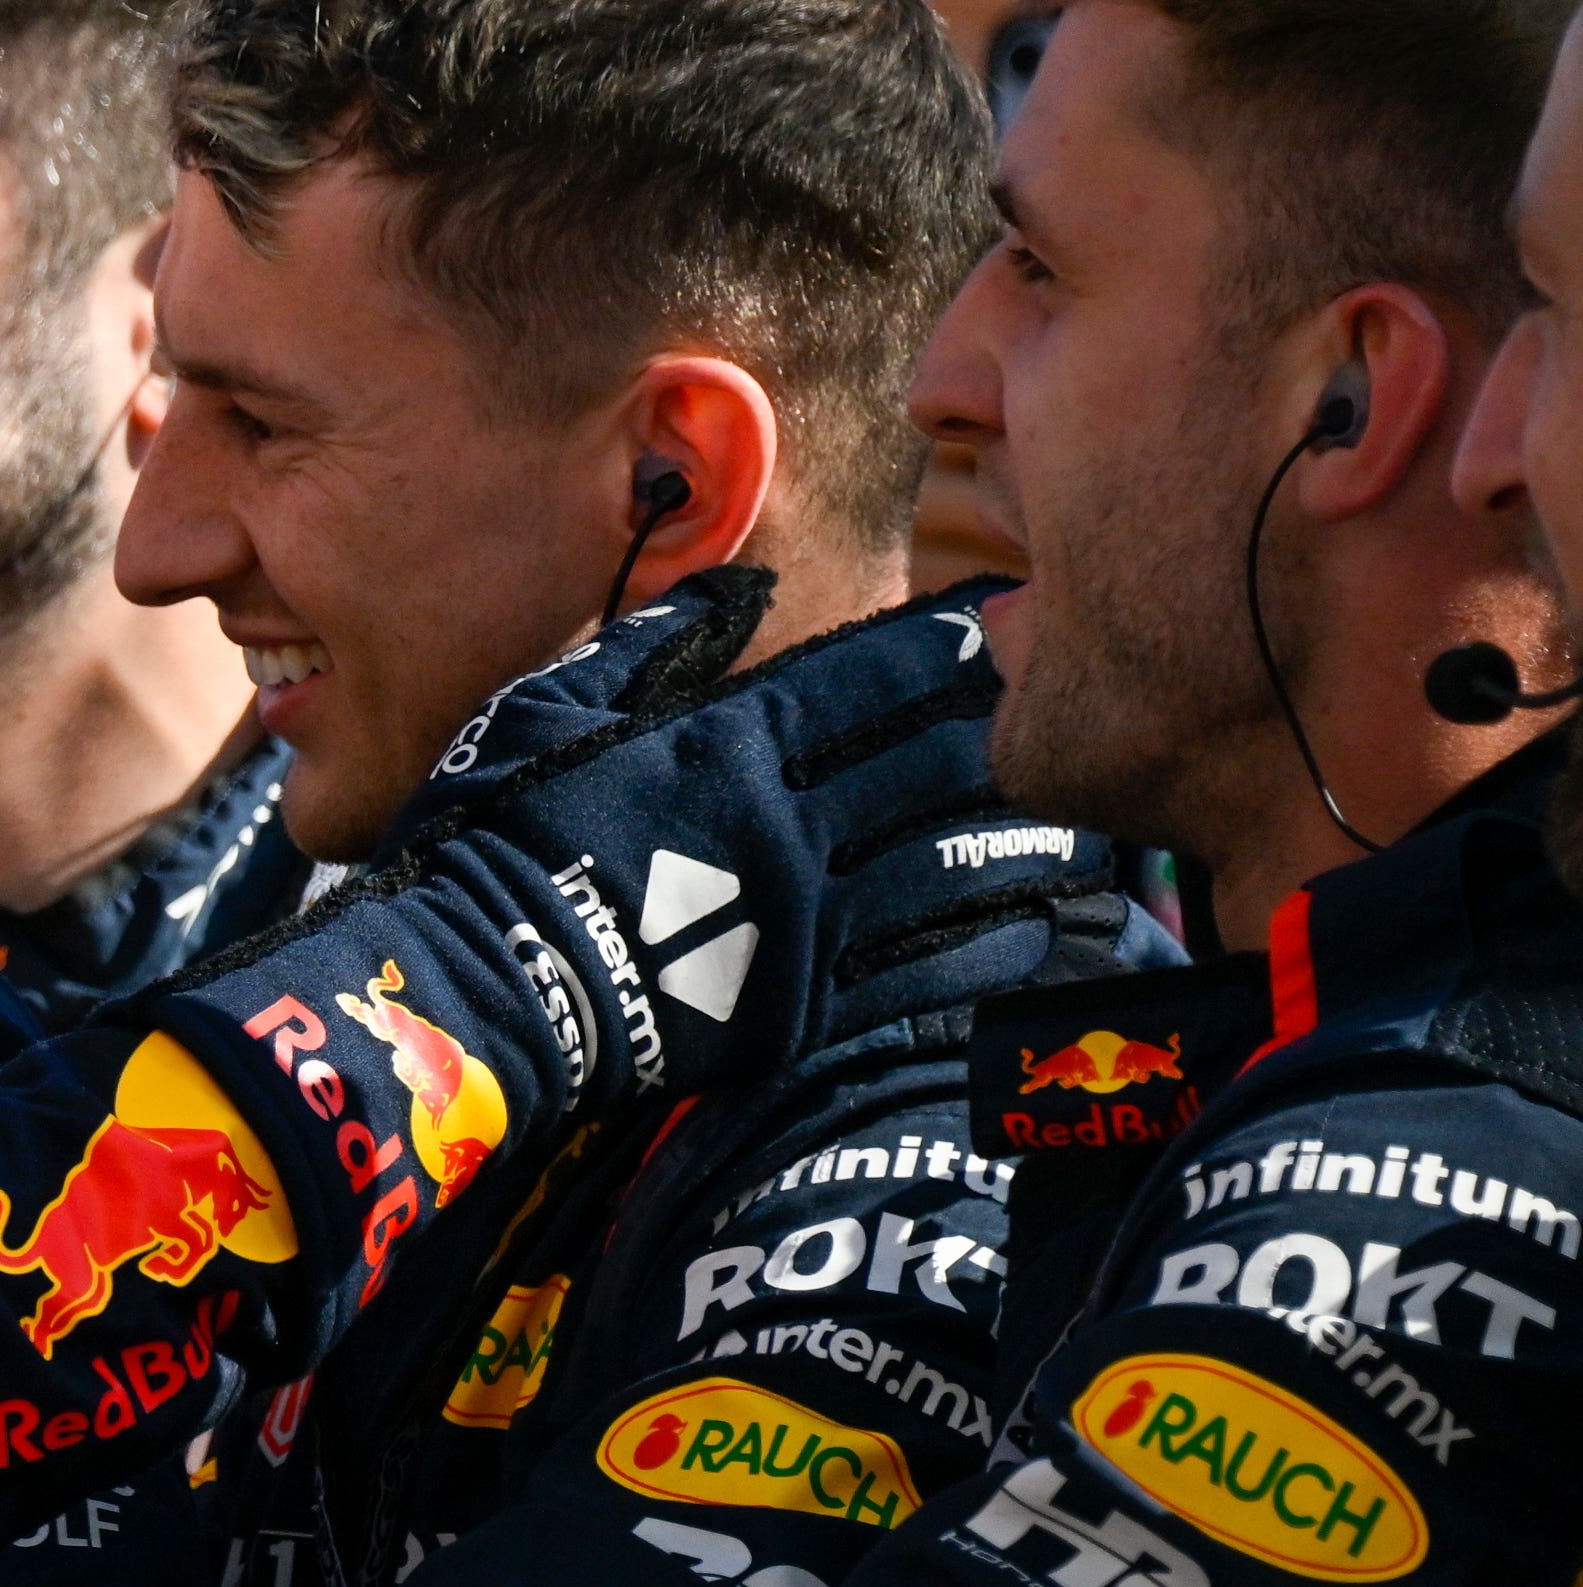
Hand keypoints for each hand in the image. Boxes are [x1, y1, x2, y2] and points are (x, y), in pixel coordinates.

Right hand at [157, 578, 1045, 1184]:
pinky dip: (998, 944)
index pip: (865, 682)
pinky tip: (1054, 931)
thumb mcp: (555, 710)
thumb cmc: (499, 836)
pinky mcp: (806, 998)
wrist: (487, 980)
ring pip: (951, 863)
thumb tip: (741, 588)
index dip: (943, 654)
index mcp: (731, 741)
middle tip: (1087, 707)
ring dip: (1030, 841)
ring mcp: (808, 912)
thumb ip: (654, 646)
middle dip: (1010, 733)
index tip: (1006, 624)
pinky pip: (928, 965)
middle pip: (931, 765)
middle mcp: (790, 819)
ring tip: (1099, 827)